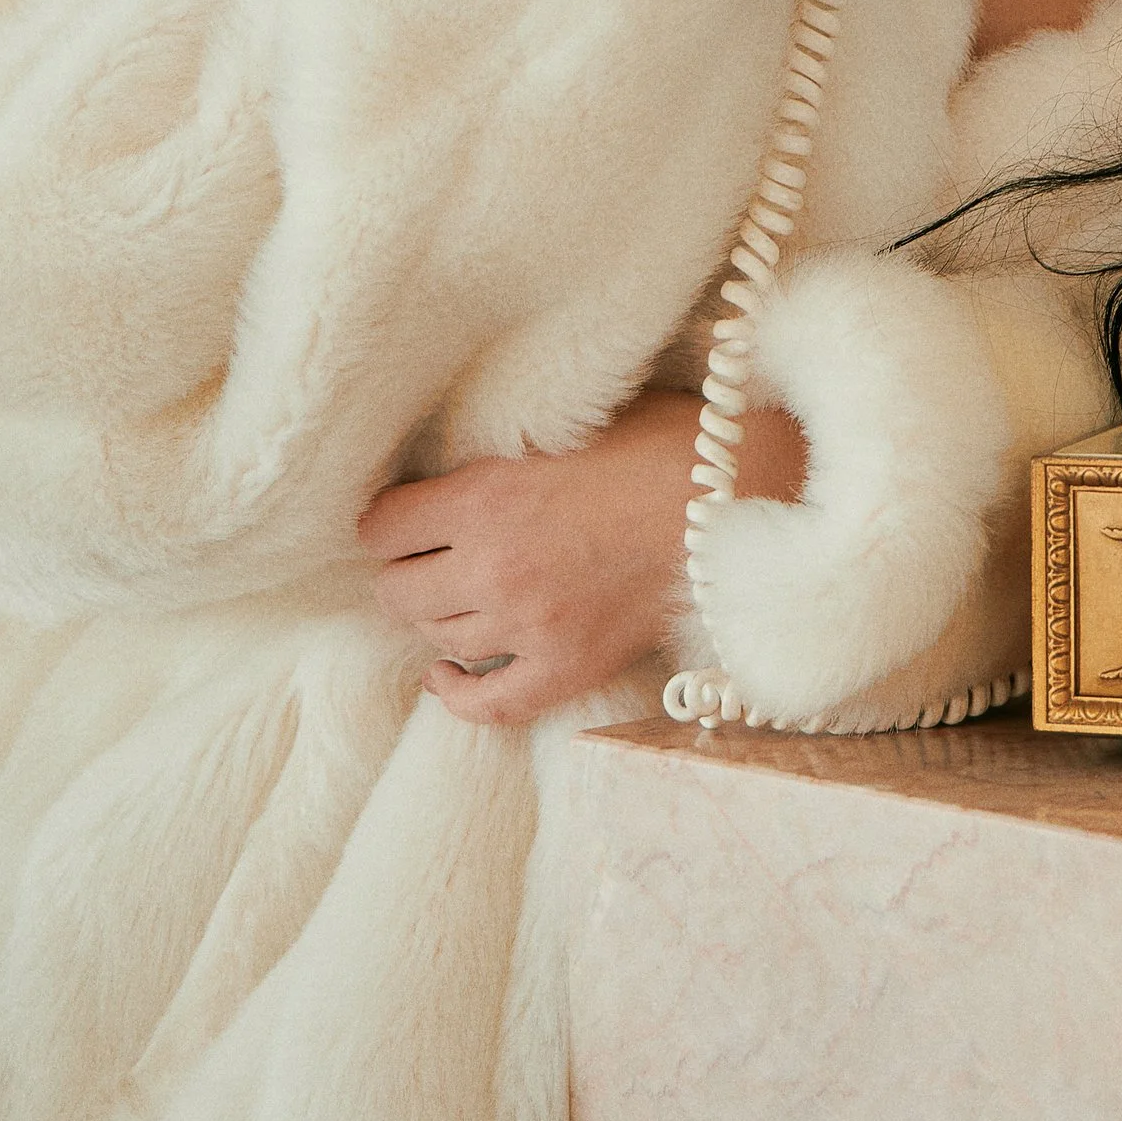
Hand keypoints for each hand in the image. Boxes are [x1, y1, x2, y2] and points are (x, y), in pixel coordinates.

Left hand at [358, 389, 808, 727]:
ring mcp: (529, 624)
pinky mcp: (567, 667)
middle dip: (406, 571)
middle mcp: (493, 566)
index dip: (388, 521)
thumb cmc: (666, 443)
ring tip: (454, 595)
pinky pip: (486, 702)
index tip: (403, 516)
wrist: (739, 500)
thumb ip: (511, 445)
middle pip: (397, 590)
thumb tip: (468, 451)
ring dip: (437, 615)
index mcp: (486, 496)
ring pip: (436, 637)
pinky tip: (445, 674)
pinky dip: (456, 693)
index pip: (381, 527)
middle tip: (428, 557)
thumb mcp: (574, 419)